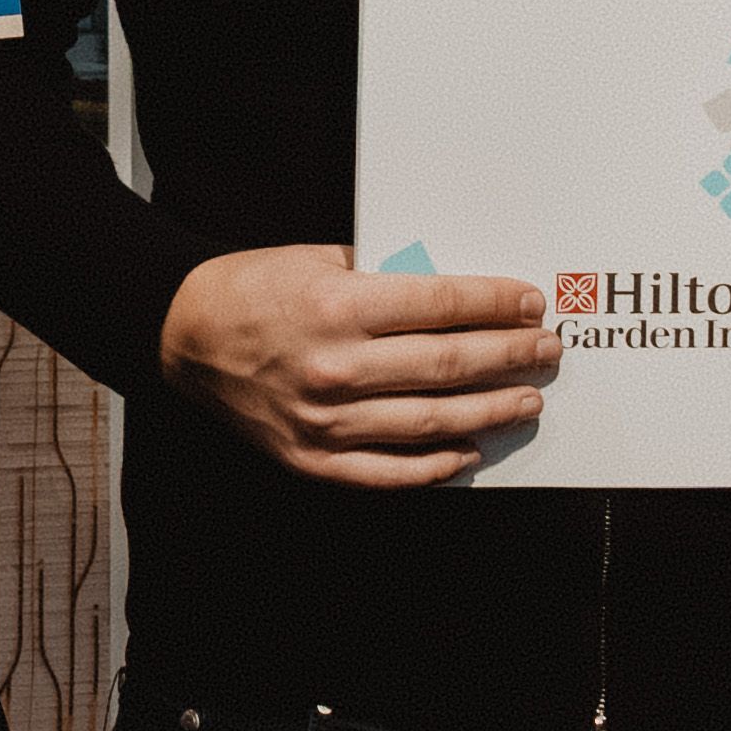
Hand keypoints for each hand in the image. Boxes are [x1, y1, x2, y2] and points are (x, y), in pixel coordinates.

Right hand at [157, 245, 550, 485]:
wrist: (183, 335)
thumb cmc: (252, 289)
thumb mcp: (318, 258)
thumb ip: (384, 277)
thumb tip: (455, 296)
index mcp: (338, 306)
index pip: (442, 304)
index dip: (496, 304)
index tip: (529, 303)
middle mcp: (335, 366)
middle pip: (449, 363)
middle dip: (510, 355)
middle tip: (546, 350)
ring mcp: (324, 420)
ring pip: (431, 421)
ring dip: (490, 410)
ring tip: (526, 399)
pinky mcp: (311, 458)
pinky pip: (387, 471)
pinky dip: (435, 465)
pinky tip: (468, 450)